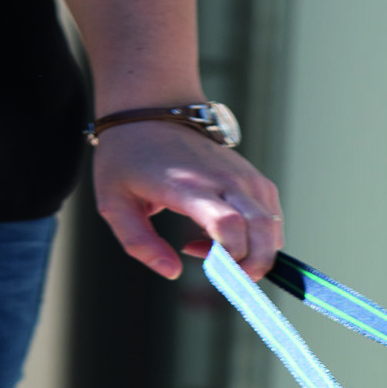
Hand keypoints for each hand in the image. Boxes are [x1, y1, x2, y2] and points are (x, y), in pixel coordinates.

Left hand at [92, 121, 283, 279]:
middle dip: (251, 267)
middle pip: (262, 232)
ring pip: (272, 229)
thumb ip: (139, 243)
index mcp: (188, 186)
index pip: (228, 224)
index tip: (211, 268)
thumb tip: (172, 272)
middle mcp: (224, 180)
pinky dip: (259, 239)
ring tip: (217, 252)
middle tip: (224, 276)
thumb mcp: (114, 203)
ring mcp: (245, 178)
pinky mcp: (255, 179)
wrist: (153, 111)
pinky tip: (228, 236)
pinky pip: (272, 220)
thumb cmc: (129, 158)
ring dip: (255, 254)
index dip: (229, 257)